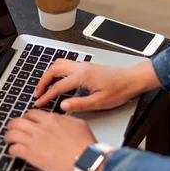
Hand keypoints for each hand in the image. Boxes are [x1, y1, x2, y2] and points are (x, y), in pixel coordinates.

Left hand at [5, 110, 96, 170]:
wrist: (85, 160)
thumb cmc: (85, 145)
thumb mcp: (78, 123)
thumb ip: (65, 118)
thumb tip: (60, 117)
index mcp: (51, 119)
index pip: (31, 113)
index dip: (26, 118)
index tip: (26, 122)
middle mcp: (40, 128)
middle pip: (17, 121)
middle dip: (12, 125)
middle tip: (12, 129)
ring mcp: (34, 142)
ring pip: (12, 134)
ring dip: (8, 136)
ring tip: (8, 140)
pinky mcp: (32, 155)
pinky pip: (14, 149)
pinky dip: (11, 150)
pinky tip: (13, 151)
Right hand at [34, 60, 159, 111]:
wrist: (132, 79)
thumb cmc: (119, 90)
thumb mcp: (99, 102)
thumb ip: (79, 104)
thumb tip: (63, 106)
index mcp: (82, 77)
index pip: (58, 86)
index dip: (46, 96)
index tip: (39, 103)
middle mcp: (81, 68)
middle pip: (54, 70)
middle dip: (43, 81)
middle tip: (38, 93)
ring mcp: (84, 65)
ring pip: (59, 64)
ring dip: (49, 74)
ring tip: (45, 86)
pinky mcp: (87, 66)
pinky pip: (67, 64)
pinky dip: (57, 71)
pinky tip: (58, 80)